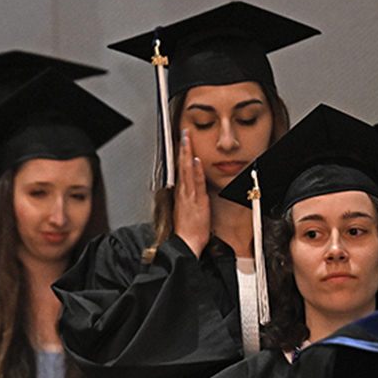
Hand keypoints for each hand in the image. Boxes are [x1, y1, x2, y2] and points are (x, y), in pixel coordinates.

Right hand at [172, 129, 210, 255]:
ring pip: (187, 170)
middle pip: (182, 166)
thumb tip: (189, 191)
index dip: (181, 155)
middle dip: (183, 148)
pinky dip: (195, 170)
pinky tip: (195, 160)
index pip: (180, 170)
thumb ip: (188, 199)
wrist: (186, 243)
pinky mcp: (196, 201)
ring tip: (187, 140)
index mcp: (181, 194)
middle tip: (184, 133)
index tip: (182, 143)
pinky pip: (196, 183)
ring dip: (187, 154)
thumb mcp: (187, 211)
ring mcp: (189, 195)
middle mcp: (183, 192)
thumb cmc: (188, 231)